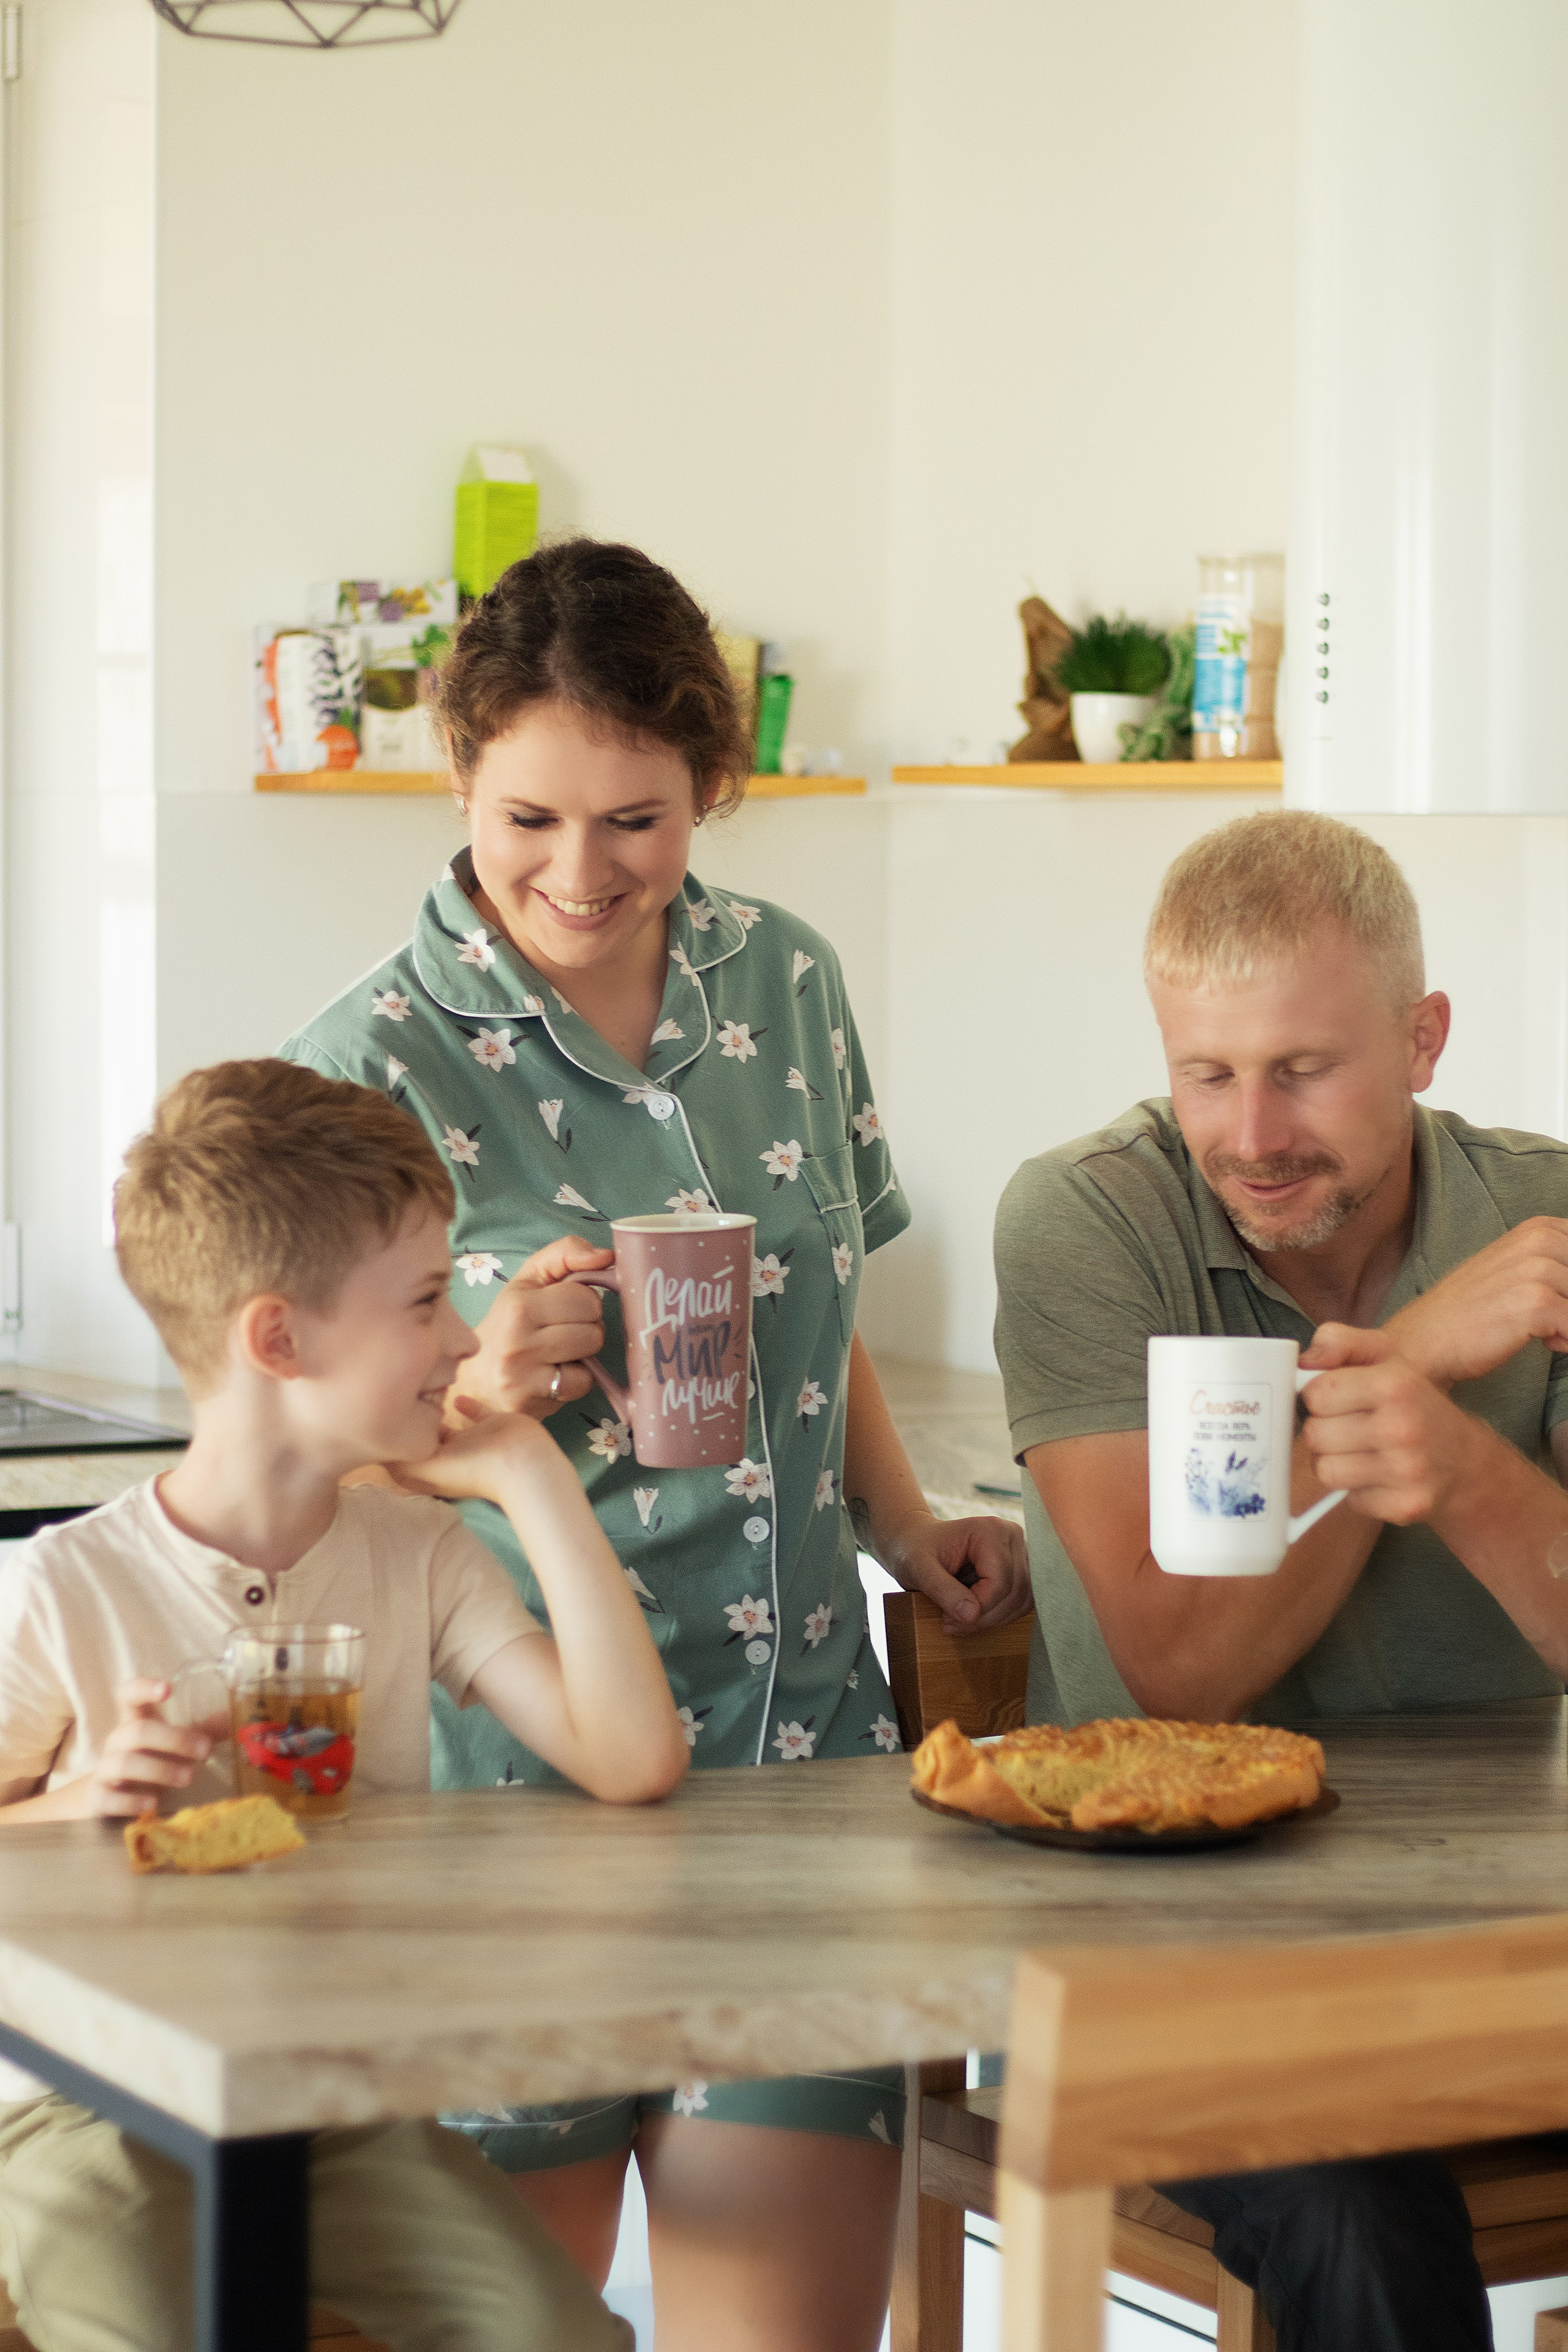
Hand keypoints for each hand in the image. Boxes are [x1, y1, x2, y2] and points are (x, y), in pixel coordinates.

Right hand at [80, 1680, 212, 1819]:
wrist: (108, 1796)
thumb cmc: (148, 1761)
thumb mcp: (172, 1744)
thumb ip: (200, 1731)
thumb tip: (233, 1718)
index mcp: (133, 1721)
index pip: (129, 1695)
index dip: (144, 1688)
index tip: (168, 1689)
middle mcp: (117, 1742)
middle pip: (139, 1731)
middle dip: (174, 1739)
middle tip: (205, 1750)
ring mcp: (105, 1769)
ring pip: (125, 1763)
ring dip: (160, 1769)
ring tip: (189, 1777)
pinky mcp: (98, 1797)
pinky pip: (109, 1797)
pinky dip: (131, 1801)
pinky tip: (152, 1804)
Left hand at [392, 1397, 551, 1504]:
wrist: (521, 1462)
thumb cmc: (472, 1468)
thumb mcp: (426, 1468)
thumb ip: (399, 1458)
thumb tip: (374, 1446)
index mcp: (432, 1469)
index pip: (404, 1455)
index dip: (390, 1439)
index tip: (376, 1417)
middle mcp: (450, 1456)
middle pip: (423, 1439)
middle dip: (410, 1422)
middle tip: (396, 1395)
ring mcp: (473, 1441)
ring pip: (448, 1426)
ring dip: (436, 1412)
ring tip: (422, 1390)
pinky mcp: (492, 1425)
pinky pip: (475, 1412)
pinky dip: (464, 1404)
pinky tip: (455, 1393)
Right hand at [447, 1236, 612, 1421]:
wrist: (476, 1380)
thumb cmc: (510, 1324)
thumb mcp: (530, 1280)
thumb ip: (565, 1254)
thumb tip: (607, 1255)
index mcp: (519, 1303)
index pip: (585, 1296)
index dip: (583, 1302)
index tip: (563, 1310)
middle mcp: (516, 1336)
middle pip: (593, 1325)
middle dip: (586, 1326)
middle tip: (562, 1332)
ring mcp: (522, 1371)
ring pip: (591, 1352)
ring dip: (584, 1353)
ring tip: (559, 1352)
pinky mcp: (531, 1399)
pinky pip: (582, 1384)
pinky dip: (576, 1381)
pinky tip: (555, 1375)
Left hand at [882, 1512, 1032, 1634]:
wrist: (916, 1541)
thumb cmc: (915, 1550)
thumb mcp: (919, 1569)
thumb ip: (943, 1590)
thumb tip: (971, 1615)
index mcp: (991, 1530)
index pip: (999, 1582)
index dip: (978, 1608)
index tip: (947, 1620)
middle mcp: (1012, 1536)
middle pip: (1015, 1592)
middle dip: (984, 1617)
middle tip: (951, 1624)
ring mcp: (1020, 1552)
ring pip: (1023, 1600)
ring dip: (994, 1619)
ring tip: (960, 1620)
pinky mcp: (1020, 1567)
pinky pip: (1022, 1601)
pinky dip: (1000, 1614)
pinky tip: (973, 1613)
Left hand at [1299, 1323, 1479, 1524]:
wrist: (1464, 1459)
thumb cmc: (1413, 1403)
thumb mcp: (1384, 1356)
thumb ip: (1339, 1342)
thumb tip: (1304, 1361)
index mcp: (1394, 1385)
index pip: (1316, 1394)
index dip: (1318, 1396)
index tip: (1336, 1399)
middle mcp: (1402, 1428)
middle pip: (1315, 1435)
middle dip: (1324, 1431)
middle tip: (1349, 1427)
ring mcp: (1406, 1471)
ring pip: (1325, 1471)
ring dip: (1335, 1463)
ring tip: (1360, 1452)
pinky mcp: (1406, 1506)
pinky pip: (1349, 1499)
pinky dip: (1357, 1491)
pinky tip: (1378, 1476)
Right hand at [1382, 1217, 1567, 1388]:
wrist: (1424, 1340)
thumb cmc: (1469, 1314)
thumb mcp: (1513, 1271)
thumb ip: (1554, 1267)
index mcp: (1537, 1230)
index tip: (1557, 1298)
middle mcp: (1539, 1241)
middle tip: (1553, 1320)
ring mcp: (1537, 1270)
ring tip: (1548, 1332)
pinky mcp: (1536, 1303)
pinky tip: (1547, 1342)